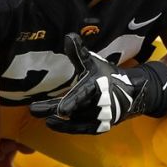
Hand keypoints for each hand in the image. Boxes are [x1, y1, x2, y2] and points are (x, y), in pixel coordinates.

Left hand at [28, 33, 166, 133]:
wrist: (132, 93)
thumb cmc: (108, 76)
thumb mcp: (94, 63)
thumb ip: (79, 53)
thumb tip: (68, 37)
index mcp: (99, 86)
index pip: (84, 95)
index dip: (73, 102)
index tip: (61, 109)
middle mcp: (101, 103)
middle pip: (76, 109)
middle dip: (55, 110)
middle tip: (35, 110)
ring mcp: (102, 117)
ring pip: (78, 121)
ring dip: (61, 121)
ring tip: (44, 118)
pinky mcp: (101, 127)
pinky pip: (82, 129)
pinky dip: (68, 128)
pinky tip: (52, 124)